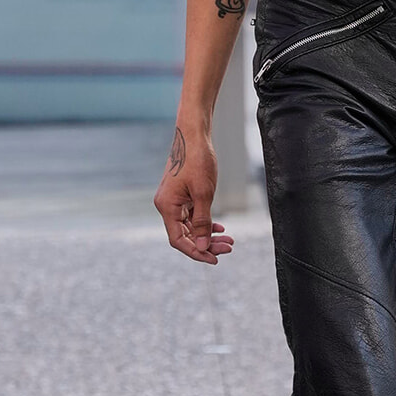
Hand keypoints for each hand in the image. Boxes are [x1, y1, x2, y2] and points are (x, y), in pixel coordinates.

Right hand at [154, 124, 234, 264]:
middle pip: (185, 235)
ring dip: (208, 234)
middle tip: (229, 247)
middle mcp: (166, 206)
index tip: (215, 259)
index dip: (196, 252)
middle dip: (206, 243)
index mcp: (166, 207)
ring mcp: (173, 201)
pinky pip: (191, 216)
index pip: (178, 240)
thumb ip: (203, 222)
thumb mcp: (204, 194)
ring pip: (189, 227)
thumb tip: (203, 246)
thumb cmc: (198, 161)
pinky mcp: (180, 196)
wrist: (194, 136)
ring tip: (228, 239)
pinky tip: (219, 227)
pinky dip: (205, 223)